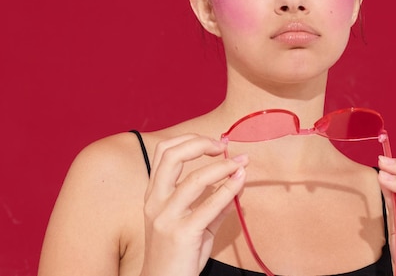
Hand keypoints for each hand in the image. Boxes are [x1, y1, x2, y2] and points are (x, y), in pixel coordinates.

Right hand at [140, 134, 247, 275]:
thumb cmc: (179, 255)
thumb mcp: (195, 224)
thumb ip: (214, 203)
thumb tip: (237, 183)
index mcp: (154, 195)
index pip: (164, 153)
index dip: (189, 139)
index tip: (213, 143)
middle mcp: (156, 202)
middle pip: (171, 156)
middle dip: (200, 143)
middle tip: (224, 146)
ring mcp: (167, 217)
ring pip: (194, 178)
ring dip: (222, 166)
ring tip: (240, 164)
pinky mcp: (182, 233)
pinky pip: (210, 204)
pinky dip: (228, 189)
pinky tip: (240, 182)